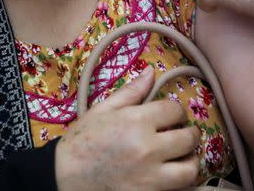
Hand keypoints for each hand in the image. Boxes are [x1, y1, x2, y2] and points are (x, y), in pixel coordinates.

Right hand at [56, 68, 200, 190]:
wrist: (62, 177)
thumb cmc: (81, 142)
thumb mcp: (102, 110)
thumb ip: (131, 92)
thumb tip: (151, 72)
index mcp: (136, 121)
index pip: (175, 111)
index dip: (177, 112)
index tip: (173, 116)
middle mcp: (147, 148)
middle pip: (188, 138)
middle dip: (190, 134)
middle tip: (184, 134)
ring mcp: (149, 176)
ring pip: (189, 169)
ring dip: (191, 161)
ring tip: (184, 157)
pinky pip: (177, 189)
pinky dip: (180, 182)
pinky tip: (172, 174)